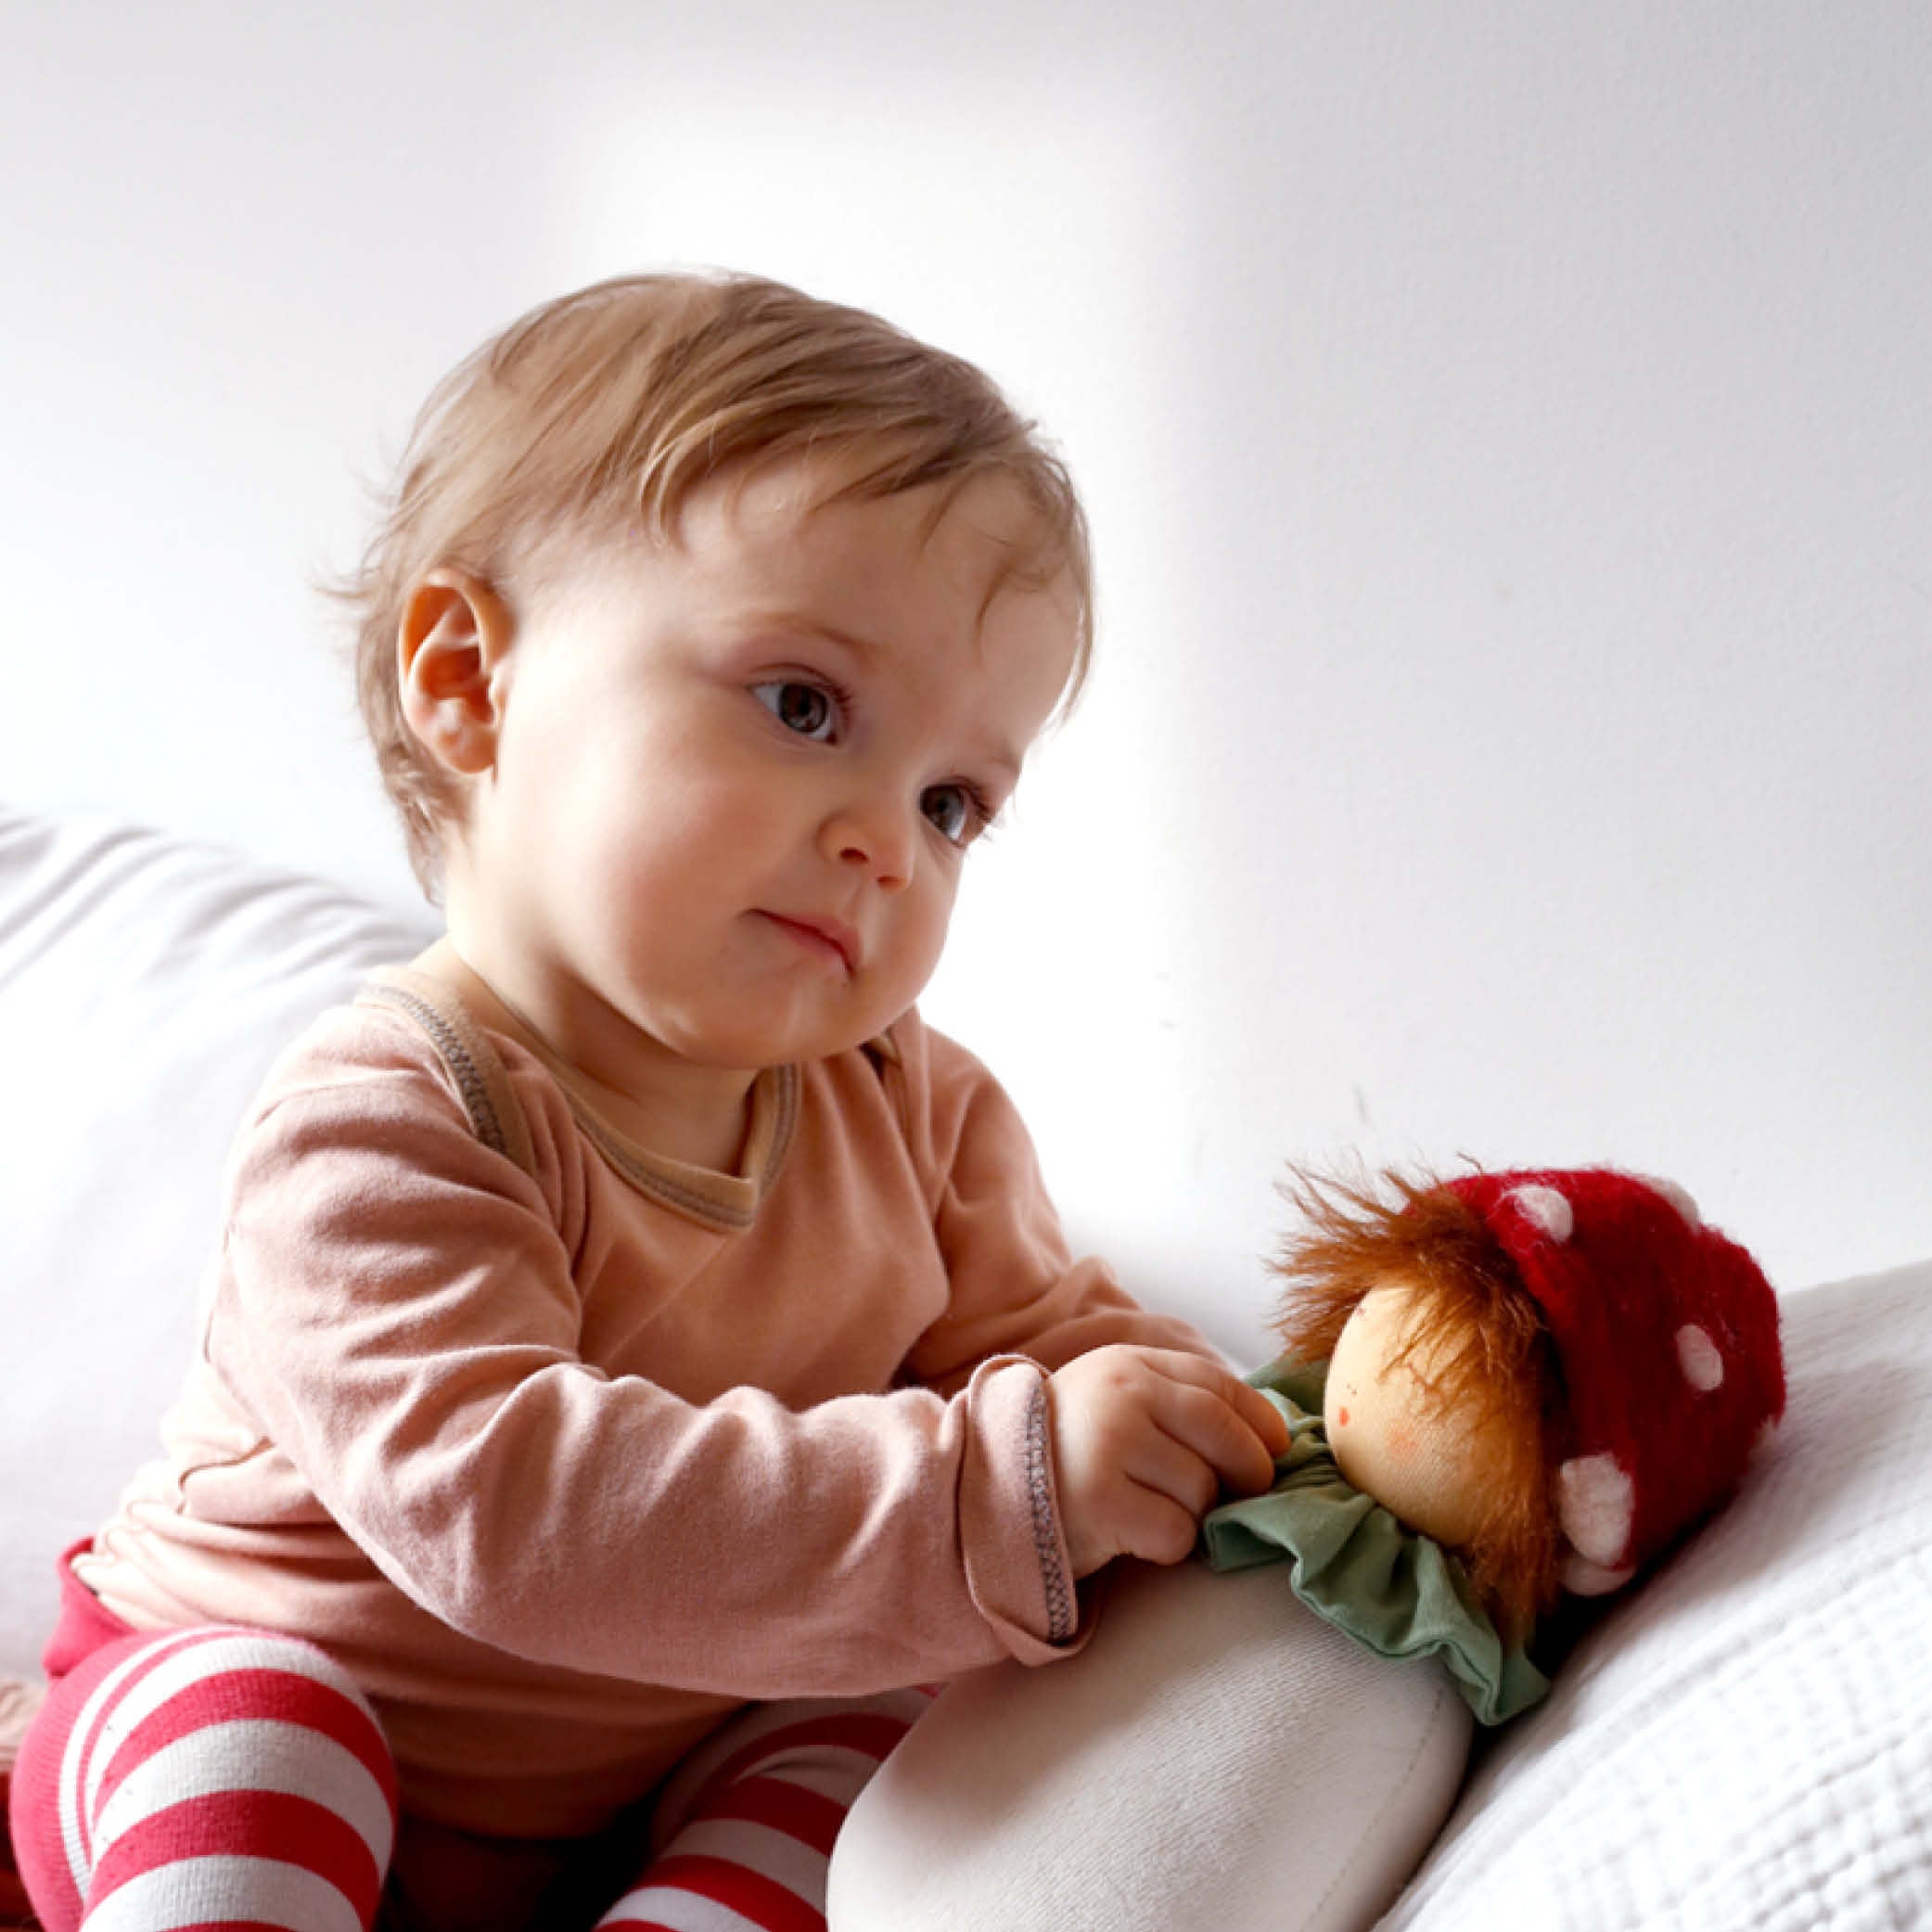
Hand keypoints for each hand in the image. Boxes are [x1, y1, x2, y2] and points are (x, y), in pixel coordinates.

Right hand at [1047, 1346, 1289, 1578]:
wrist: (980, 1490)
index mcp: (1128, 1365)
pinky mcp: (1101, 1503)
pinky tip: (1135, 1538)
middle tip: (1243, 1495)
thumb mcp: (1111, 1401)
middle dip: (1248, 1470)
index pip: (1217, 1384)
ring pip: (1201, 1489)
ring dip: (1195, 1514)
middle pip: (1222, 1434)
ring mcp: (1109, 1446)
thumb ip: (1173, 1402)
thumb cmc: (1062, 1451)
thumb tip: (1266, 1434)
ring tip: (1156, 1512)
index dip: (1259, 1419)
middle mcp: (1122, 1395)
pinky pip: (1175, 1532)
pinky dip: (1170, 1545)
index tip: (1278, 1448)